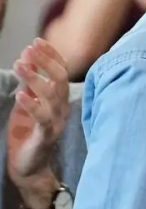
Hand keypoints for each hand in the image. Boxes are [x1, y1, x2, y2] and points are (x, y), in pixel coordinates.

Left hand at [6, 39, 70, 207]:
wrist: (29, 167)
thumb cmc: (28, 134)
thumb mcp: (28, 104)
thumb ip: (31, 85)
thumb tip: (28, 60)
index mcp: (59, 100)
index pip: (61, 71)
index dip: (51, 55)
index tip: (37, 41)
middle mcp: (62, 108)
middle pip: (60, 79)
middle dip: (45, 62)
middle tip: (29, 49)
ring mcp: (56, 122)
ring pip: (52, 95)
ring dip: (36, 78)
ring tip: (21, 64)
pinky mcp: (46, 136)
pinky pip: (42, 118)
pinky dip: (32, 105)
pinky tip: (20, 95)